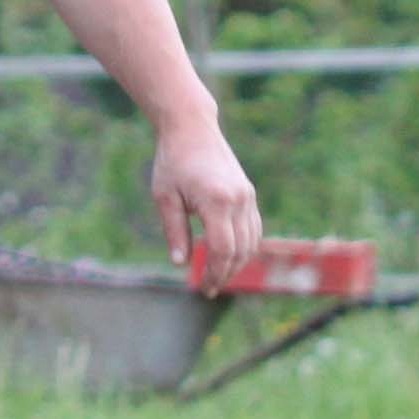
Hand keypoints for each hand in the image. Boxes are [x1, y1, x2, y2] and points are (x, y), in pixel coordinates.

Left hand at [148, 115, 261, 290]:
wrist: (192, 129)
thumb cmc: (172, 162)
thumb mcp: (165, 197)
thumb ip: (175, 231)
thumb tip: (181, 264)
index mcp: (216, 201)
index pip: (222, 249)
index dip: (215, 273)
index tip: (204, 289)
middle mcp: (238, 200)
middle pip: (240, 250)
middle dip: (226, 273)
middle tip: (209, 289)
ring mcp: (247, 197)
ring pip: (251, 241)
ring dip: (237, 262)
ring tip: (218, 276)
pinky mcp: (248, 194)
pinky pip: (254, 228)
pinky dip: (244, 246)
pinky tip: (229, 256)